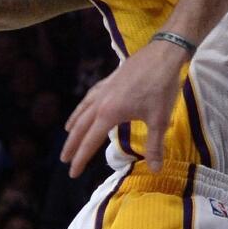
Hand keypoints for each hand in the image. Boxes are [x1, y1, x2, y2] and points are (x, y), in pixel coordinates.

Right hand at [60, 37, 188, 176]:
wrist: (163, 54)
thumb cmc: (162, 88)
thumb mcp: (159, 120)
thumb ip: (155, 146)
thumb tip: (156, 170)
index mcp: (109, 114)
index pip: (90, 142)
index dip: (81, 159)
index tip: (72, 173)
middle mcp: (101, 102)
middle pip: (81, 127)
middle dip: (72, 144)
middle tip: (64, 159)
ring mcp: (104, 88)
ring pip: (83, 109)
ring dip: (74, 124)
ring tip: (67, 134)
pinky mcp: (110, 78)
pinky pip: (90, 96)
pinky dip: (83, 105)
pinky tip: (86, 107)